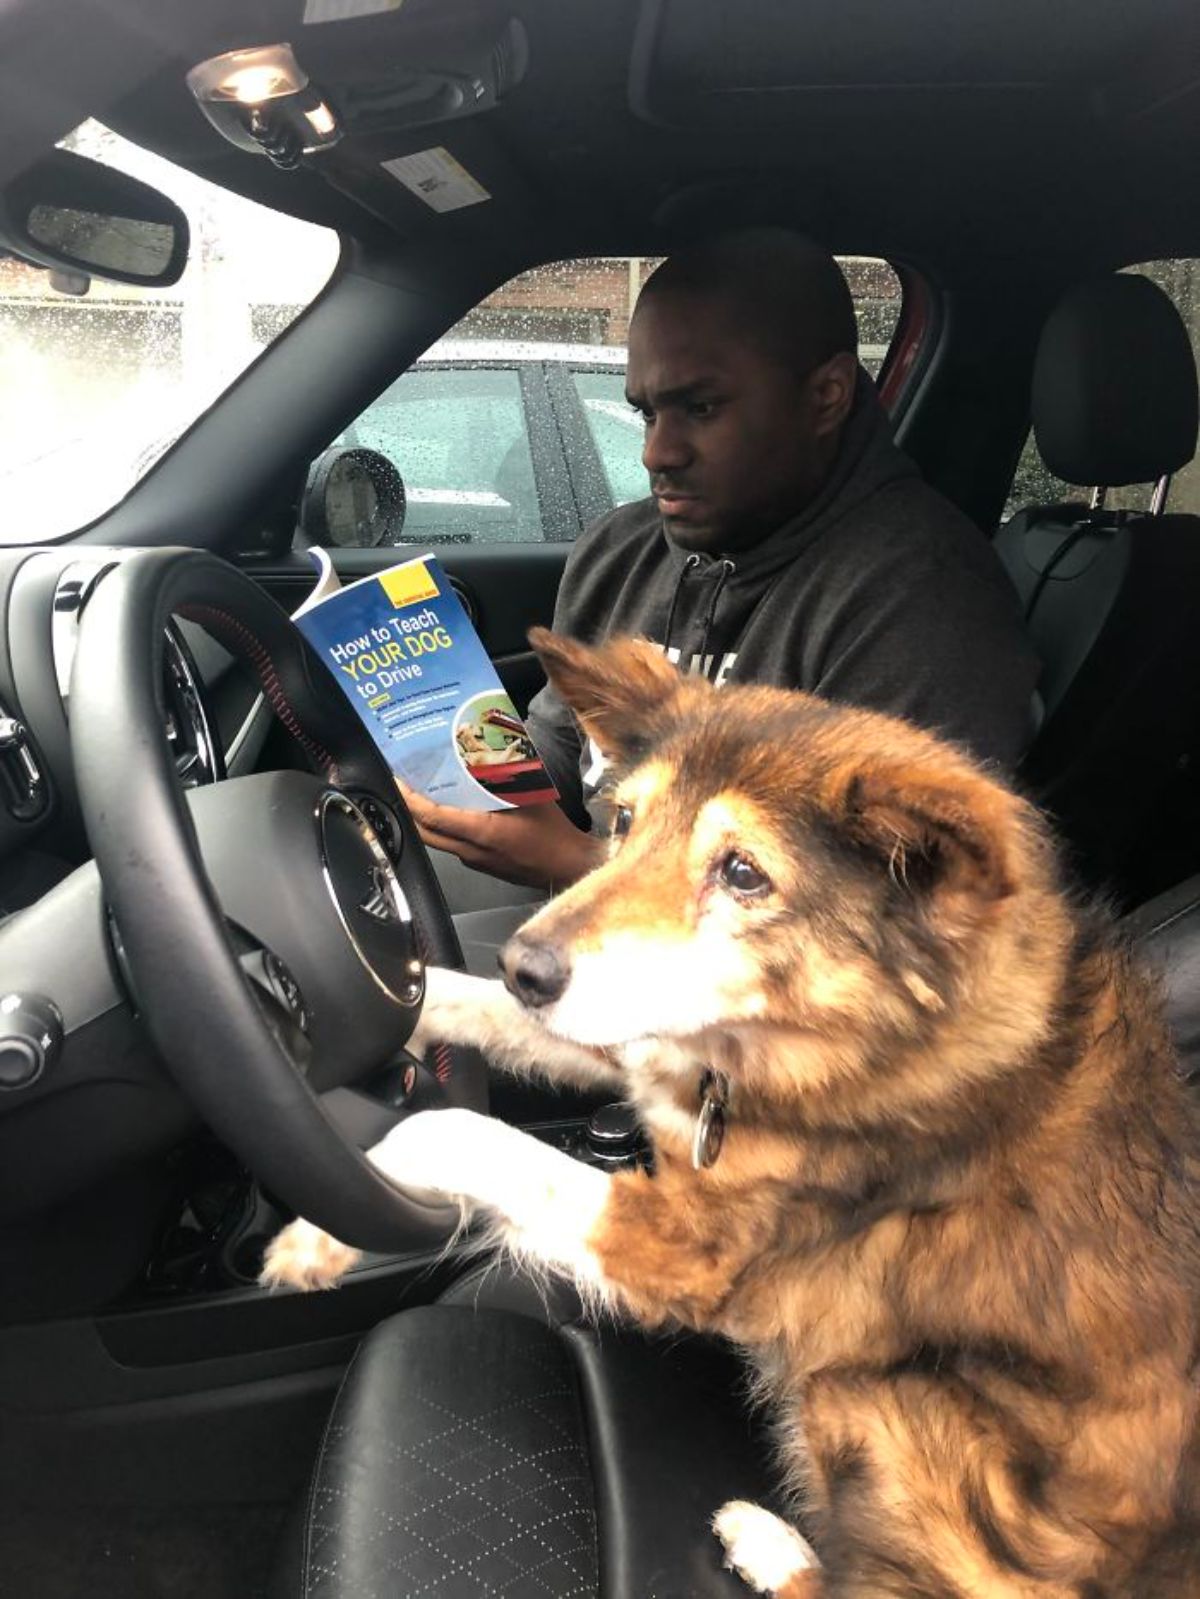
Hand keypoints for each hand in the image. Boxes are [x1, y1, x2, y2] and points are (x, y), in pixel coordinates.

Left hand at [397, 783, 602, 889]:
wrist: (568, 867)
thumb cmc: (553, 833)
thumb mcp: (533, 797)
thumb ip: (511, 776)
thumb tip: (496, 750)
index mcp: (481, 833)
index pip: (433, 817)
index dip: (411, 799)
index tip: (399, 780)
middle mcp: (471, 851)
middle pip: (425, 833)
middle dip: (408, 809)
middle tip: (402, 784)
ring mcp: (474, 861)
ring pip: (437, 840)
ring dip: (425, 819)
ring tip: (422, 793)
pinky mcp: (481, 864)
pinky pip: (453, 844)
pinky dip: (444, 827)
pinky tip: (452, 810)